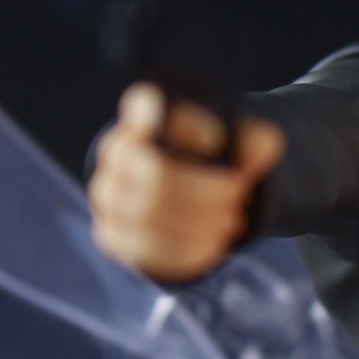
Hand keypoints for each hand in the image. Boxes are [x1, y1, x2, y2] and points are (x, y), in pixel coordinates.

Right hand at [87, 81, 285, 282]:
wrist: (189, 190)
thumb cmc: (217, 158)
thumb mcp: (241, 143)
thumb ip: (251, 142)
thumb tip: (246, 147)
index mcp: (145, 114)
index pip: (149, 108)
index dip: (187, 125)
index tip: (217, 140)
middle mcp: (116, 151)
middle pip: (157, 175)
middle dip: (208, 192)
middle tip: (237, 196)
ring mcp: (107, 194)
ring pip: (149, 218)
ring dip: (201, 224)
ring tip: (228, 219)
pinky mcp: (112, 233)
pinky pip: (147, 250)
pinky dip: (190, 249)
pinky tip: (215, 240)